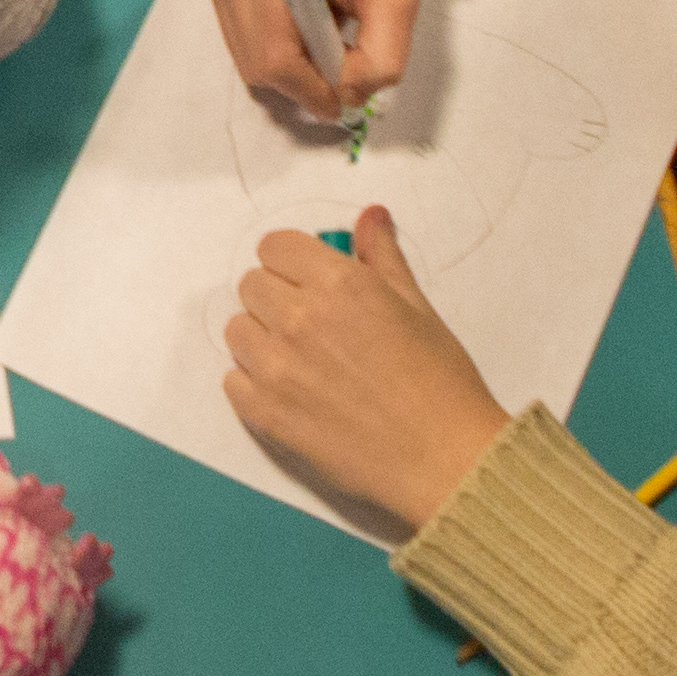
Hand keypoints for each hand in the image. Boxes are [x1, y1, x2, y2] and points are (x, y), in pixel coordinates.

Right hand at [201, 0, 421, 118]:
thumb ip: (382, 56)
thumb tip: (351, 96)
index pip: (275, 59)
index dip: (311, 92)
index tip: (345, 100)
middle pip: (256, 64)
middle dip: (303, 79)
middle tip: (345, 63)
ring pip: (247, 55)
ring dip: (290, 62)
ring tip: (329, 31)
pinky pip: (242, 35)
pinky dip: (276, 43)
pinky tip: (306, 19)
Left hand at [224, 214, 512, 530]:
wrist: (444, 459)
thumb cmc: (440, 384)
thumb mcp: (416, 307)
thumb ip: (382, 257)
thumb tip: (370, 216)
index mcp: (338, 283)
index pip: (273, 246)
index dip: (290, 262)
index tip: (306, 280)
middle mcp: (300, 318)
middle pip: (250, 285)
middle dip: (276, 297)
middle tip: (311, 324)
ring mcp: (277, 368)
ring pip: (237, 330)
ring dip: (261, 339)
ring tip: (303, 361)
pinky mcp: (266, 414)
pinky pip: (232, 381)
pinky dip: (253, 383)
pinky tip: (292, 392)